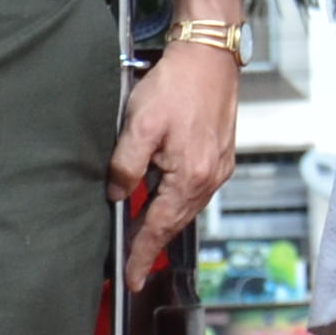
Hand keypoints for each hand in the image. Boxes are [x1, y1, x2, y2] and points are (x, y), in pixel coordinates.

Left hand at [112, 41, 240, 279]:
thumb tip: (116, 194)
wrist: (209, 55)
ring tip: (139, 238)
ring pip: (184, 208)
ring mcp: (217, 168)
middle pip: (174, 223)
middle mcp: (209, 177)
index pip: (157, 227)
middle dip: (150, 245)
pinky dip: (175, 205)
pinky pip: (194, 192)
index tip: (130, 278)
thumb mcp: (139, 124)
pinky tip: (161, 203)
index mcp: (189, 176)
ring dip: (162, 225)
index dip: (140, 255)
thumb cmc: (176, 84)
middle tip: (129, 266)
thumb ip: (125, 165)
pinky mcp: (219, 156)